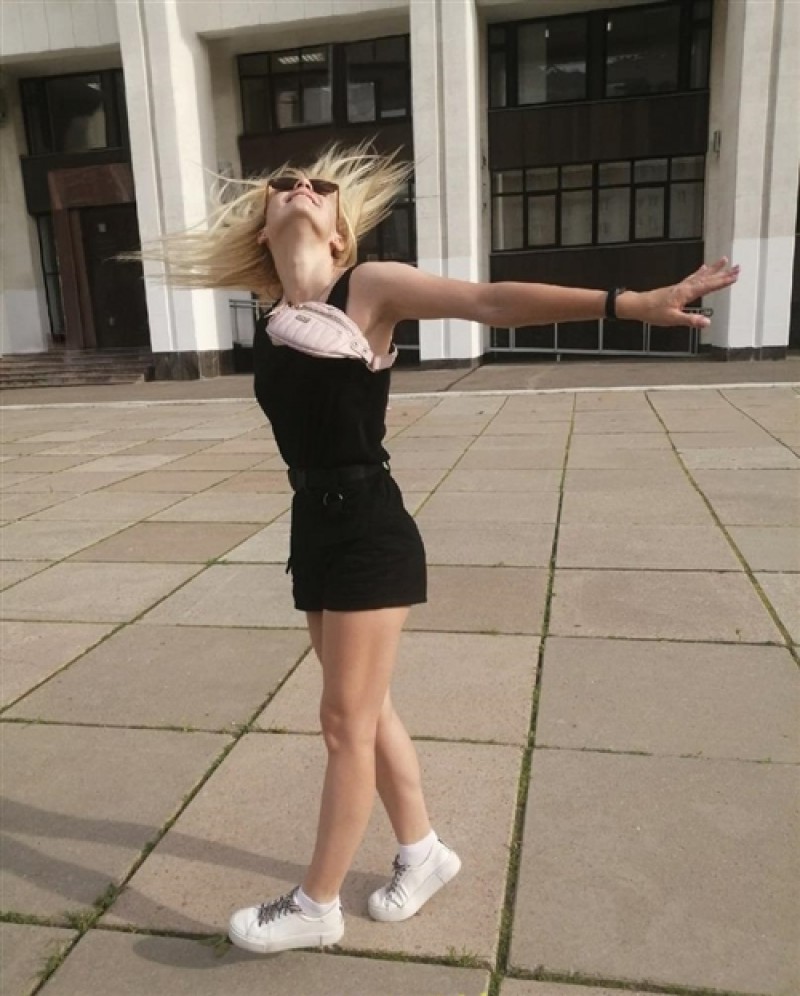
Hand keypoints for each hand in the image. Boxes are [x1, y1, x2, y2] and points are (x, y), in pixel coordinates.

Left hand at [619, 258, 739, 328]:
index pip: (709, 286)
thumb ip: (691, 320)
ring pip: (701, 275)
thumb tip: (707, 322)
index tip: (735, 276)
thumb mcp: (673, 319)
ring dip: (714, 269)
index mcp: (686, 293)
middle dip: (723, 273)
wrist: (638, 305)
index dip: (723, 281)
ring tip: (724, 260)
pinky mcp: (677, 288)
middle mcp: (685, 287)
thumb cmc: (654, 313)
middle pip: (708, 278)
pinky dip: (700, 272)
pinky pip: (692, 277)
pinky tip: (703, 267)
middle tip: (738, 267)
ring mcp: (681, 286)